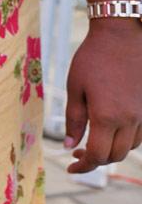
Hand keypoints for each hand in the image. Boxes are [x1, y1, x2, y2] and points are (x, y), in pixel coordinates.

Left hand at [64, 19, 141, 172]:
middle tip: (77, 155)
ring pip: (130, 146)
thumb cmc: (93, 59)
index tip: (71, 168)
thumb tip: (69, 146)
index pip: (98, 155)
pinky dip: (125, 139)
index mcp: (107, 117)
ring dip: (112, 150)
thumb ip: (73, 119)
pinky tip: (110, 131)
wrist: (123, 35)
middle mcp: (131, 120)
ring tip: (92, 142)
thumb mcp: (74, 87)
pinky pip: (140, 134)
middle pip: (115, 155)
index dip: (83, 166)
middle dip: (96, 160)